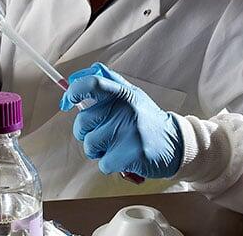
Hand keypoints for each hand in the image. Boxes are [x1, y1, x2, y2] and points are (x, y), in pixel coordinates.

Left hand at [60, 63, 183, 178]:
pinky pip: (103, 163)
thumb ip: (107, 81)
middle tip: (103, 133)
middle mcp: (126, 109)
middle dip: (85, 132)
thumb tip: (75, 78)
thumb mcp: (132, 94)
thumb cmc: (146, 119)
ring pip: (90, 145)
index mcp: (123, 93)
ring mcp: (129, 131)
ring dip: (98, 150)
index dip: (73, 91)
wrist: (175, 143)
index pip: (92, 83)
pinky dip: (111, 164)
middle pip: (83, 121)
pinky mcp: (131, 154)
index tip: (67, 102)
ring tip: (116, 145)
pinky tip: (125, 157)